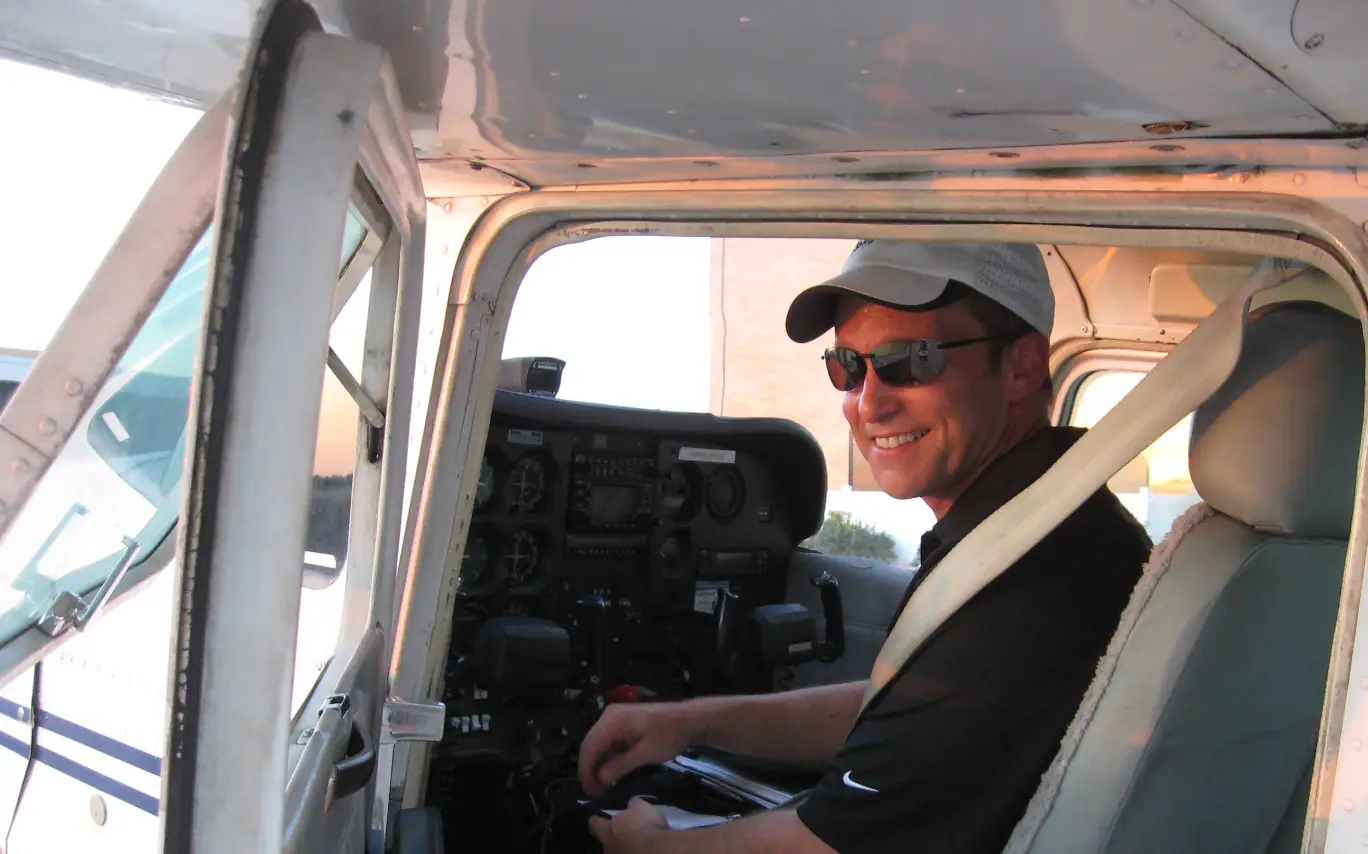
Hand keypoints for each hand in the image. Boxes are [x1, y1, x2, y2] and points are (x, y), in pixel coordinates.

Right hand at [578, 702, 698, 794]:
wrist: (689, 719)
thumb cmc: (669, 734)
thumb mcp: (646, 753)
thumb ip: (621, 765)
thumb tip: (601, 778)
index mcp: (613, 720)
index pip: (590, 746)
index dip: (586, 769)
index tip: (587, 789)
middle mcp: (609, 717)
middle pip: (591, 745)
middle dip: (590, 769)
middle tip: (592, 792)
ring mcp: (616, 720)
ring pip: (599, 745)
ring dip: (598, 766)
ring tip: (599, 788)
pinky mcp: (623, 725)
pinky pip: (609, 743)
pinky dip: (608, 759)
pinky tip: (609, 775)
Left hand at [588, 797, 668, 853]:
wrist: (657, 849)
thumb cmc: (643, 825)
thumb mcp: (639, 806)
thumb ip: (632, 805)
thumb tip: (631, 804)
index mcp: (606, 831)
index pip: (593, 823)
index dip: (596, 819)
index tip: (596, 816)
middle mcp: (608, 848)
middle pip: (606, 840)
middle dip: (613, 834)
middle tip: (622, 829)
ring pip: (618, 849)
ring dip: (625, 844)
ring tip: (636, 839)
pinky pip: (631, 852)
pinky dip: (635, 850)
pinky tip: (643, 846)